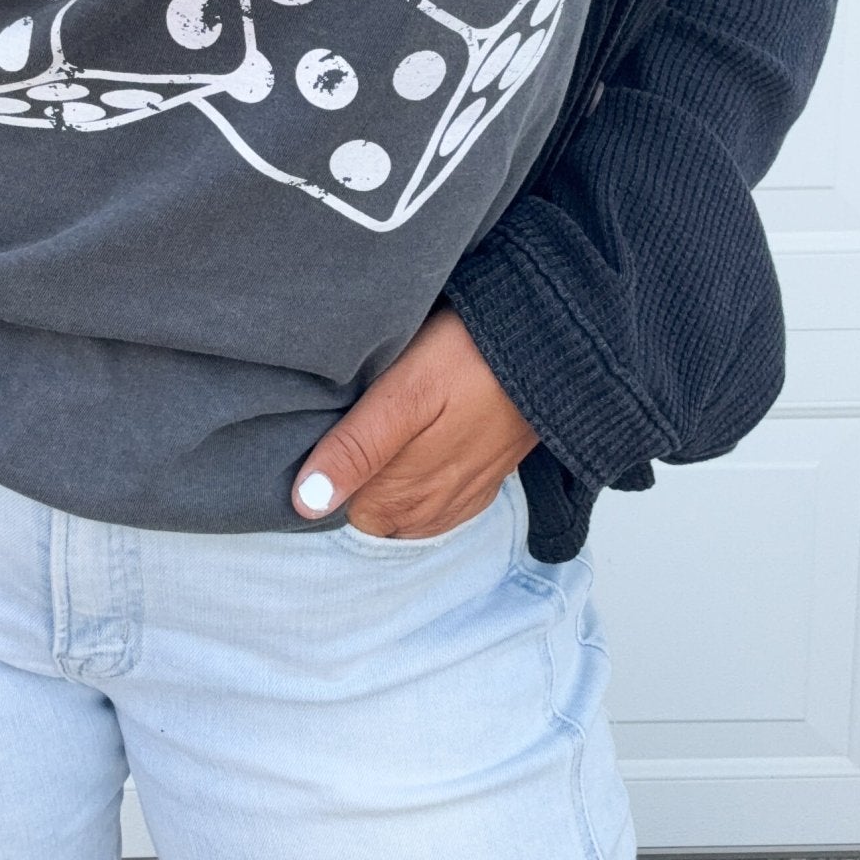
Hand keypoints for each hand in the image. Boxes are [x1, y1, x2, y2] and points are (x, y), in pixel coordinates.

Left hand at [293, 303, 539, 537]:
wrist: (552, 347)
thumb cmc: (471, 358)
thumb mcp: (404, 393)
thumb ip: (357, 448)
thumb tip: (307, 502)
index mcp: (402, 496)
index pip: (339, 509)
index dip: (330, 468)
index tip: (336, 426)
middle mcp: (430, 512)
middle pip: (369, 512)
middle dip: (359, 473)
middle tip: (367, 417)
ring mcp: (459, 502)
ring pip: (401, 511)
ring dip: (390, 477)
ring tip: (394, 425)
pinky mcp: (483, 486)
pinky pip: (436, 504)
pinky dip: (422, 481)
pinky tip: (423, 443)